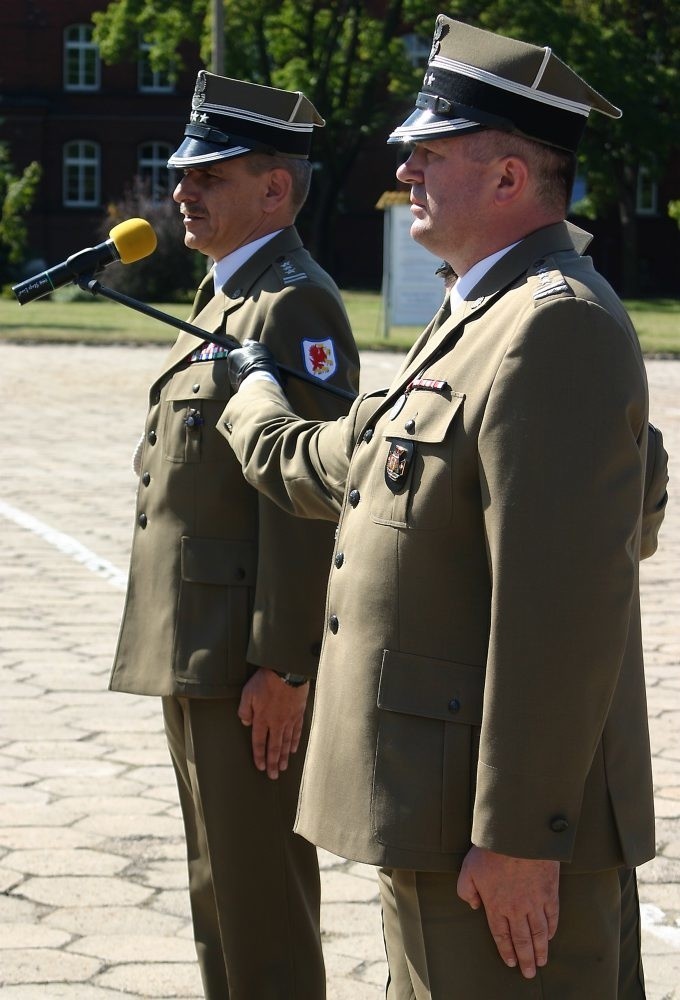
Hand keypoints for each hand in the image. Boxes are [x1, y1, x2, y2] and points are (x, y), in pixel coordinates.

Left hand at [227, 340, 279, 390]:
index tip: (254, 356)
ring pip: (242, 375)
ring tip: (260, 374)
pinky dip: (251, 383)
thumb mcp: (257, 346)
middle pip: (239, 365)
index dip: (247, 354)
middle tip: (258, 365)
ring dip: (249, 374)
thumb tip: (247, 342)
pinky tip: (259, 382)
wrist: (260, 382)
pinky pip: (245, 384)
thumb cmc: (259, 362)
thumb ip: (251, 343)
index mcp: (232, 356)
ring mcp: (234, 380)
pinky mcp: (239, 390)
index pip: (237, 353)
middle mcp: (230, 368)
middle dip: (247, 365)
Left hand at [237, 667, 308, 778]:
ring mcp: (289, 719)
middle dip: (273, 763)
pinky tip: (293, 749)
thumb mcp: (248, 693)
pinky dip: (295, 742)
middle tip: (274, 776)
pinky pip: (297, 731)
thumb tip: (245, 723)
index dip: (259, 756)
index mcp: (262, 719)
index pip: (259, 742)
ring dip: (284, 756)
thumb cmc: (266, 680)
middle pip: (274, 747)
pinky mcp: (298, 712)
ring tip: (283, 767)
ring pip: (286, 742)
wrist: (288, 670)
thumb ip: (244, 709)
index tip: (261, 767)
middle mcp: (276, 723)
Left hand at [457, 846, 559, 978]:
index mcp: (496, 905)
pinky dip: (552, 928)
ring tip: (542, 962)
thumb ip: (466, 890)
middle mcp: (516, 909)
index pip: (501, 935)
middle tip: (529, 973)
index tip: (511, 962)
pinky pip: (552, 916)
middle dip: (525, 958)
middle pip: (522, 940)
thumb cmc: (491, 851)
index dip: (506, 950)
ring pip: (538, 933)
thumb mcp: (468, 869)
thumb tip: (473, 905)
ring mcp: (535, 901)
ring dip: (540, 949)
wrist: (517, 836)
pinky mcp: (550, 892)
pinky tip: (550, 936)